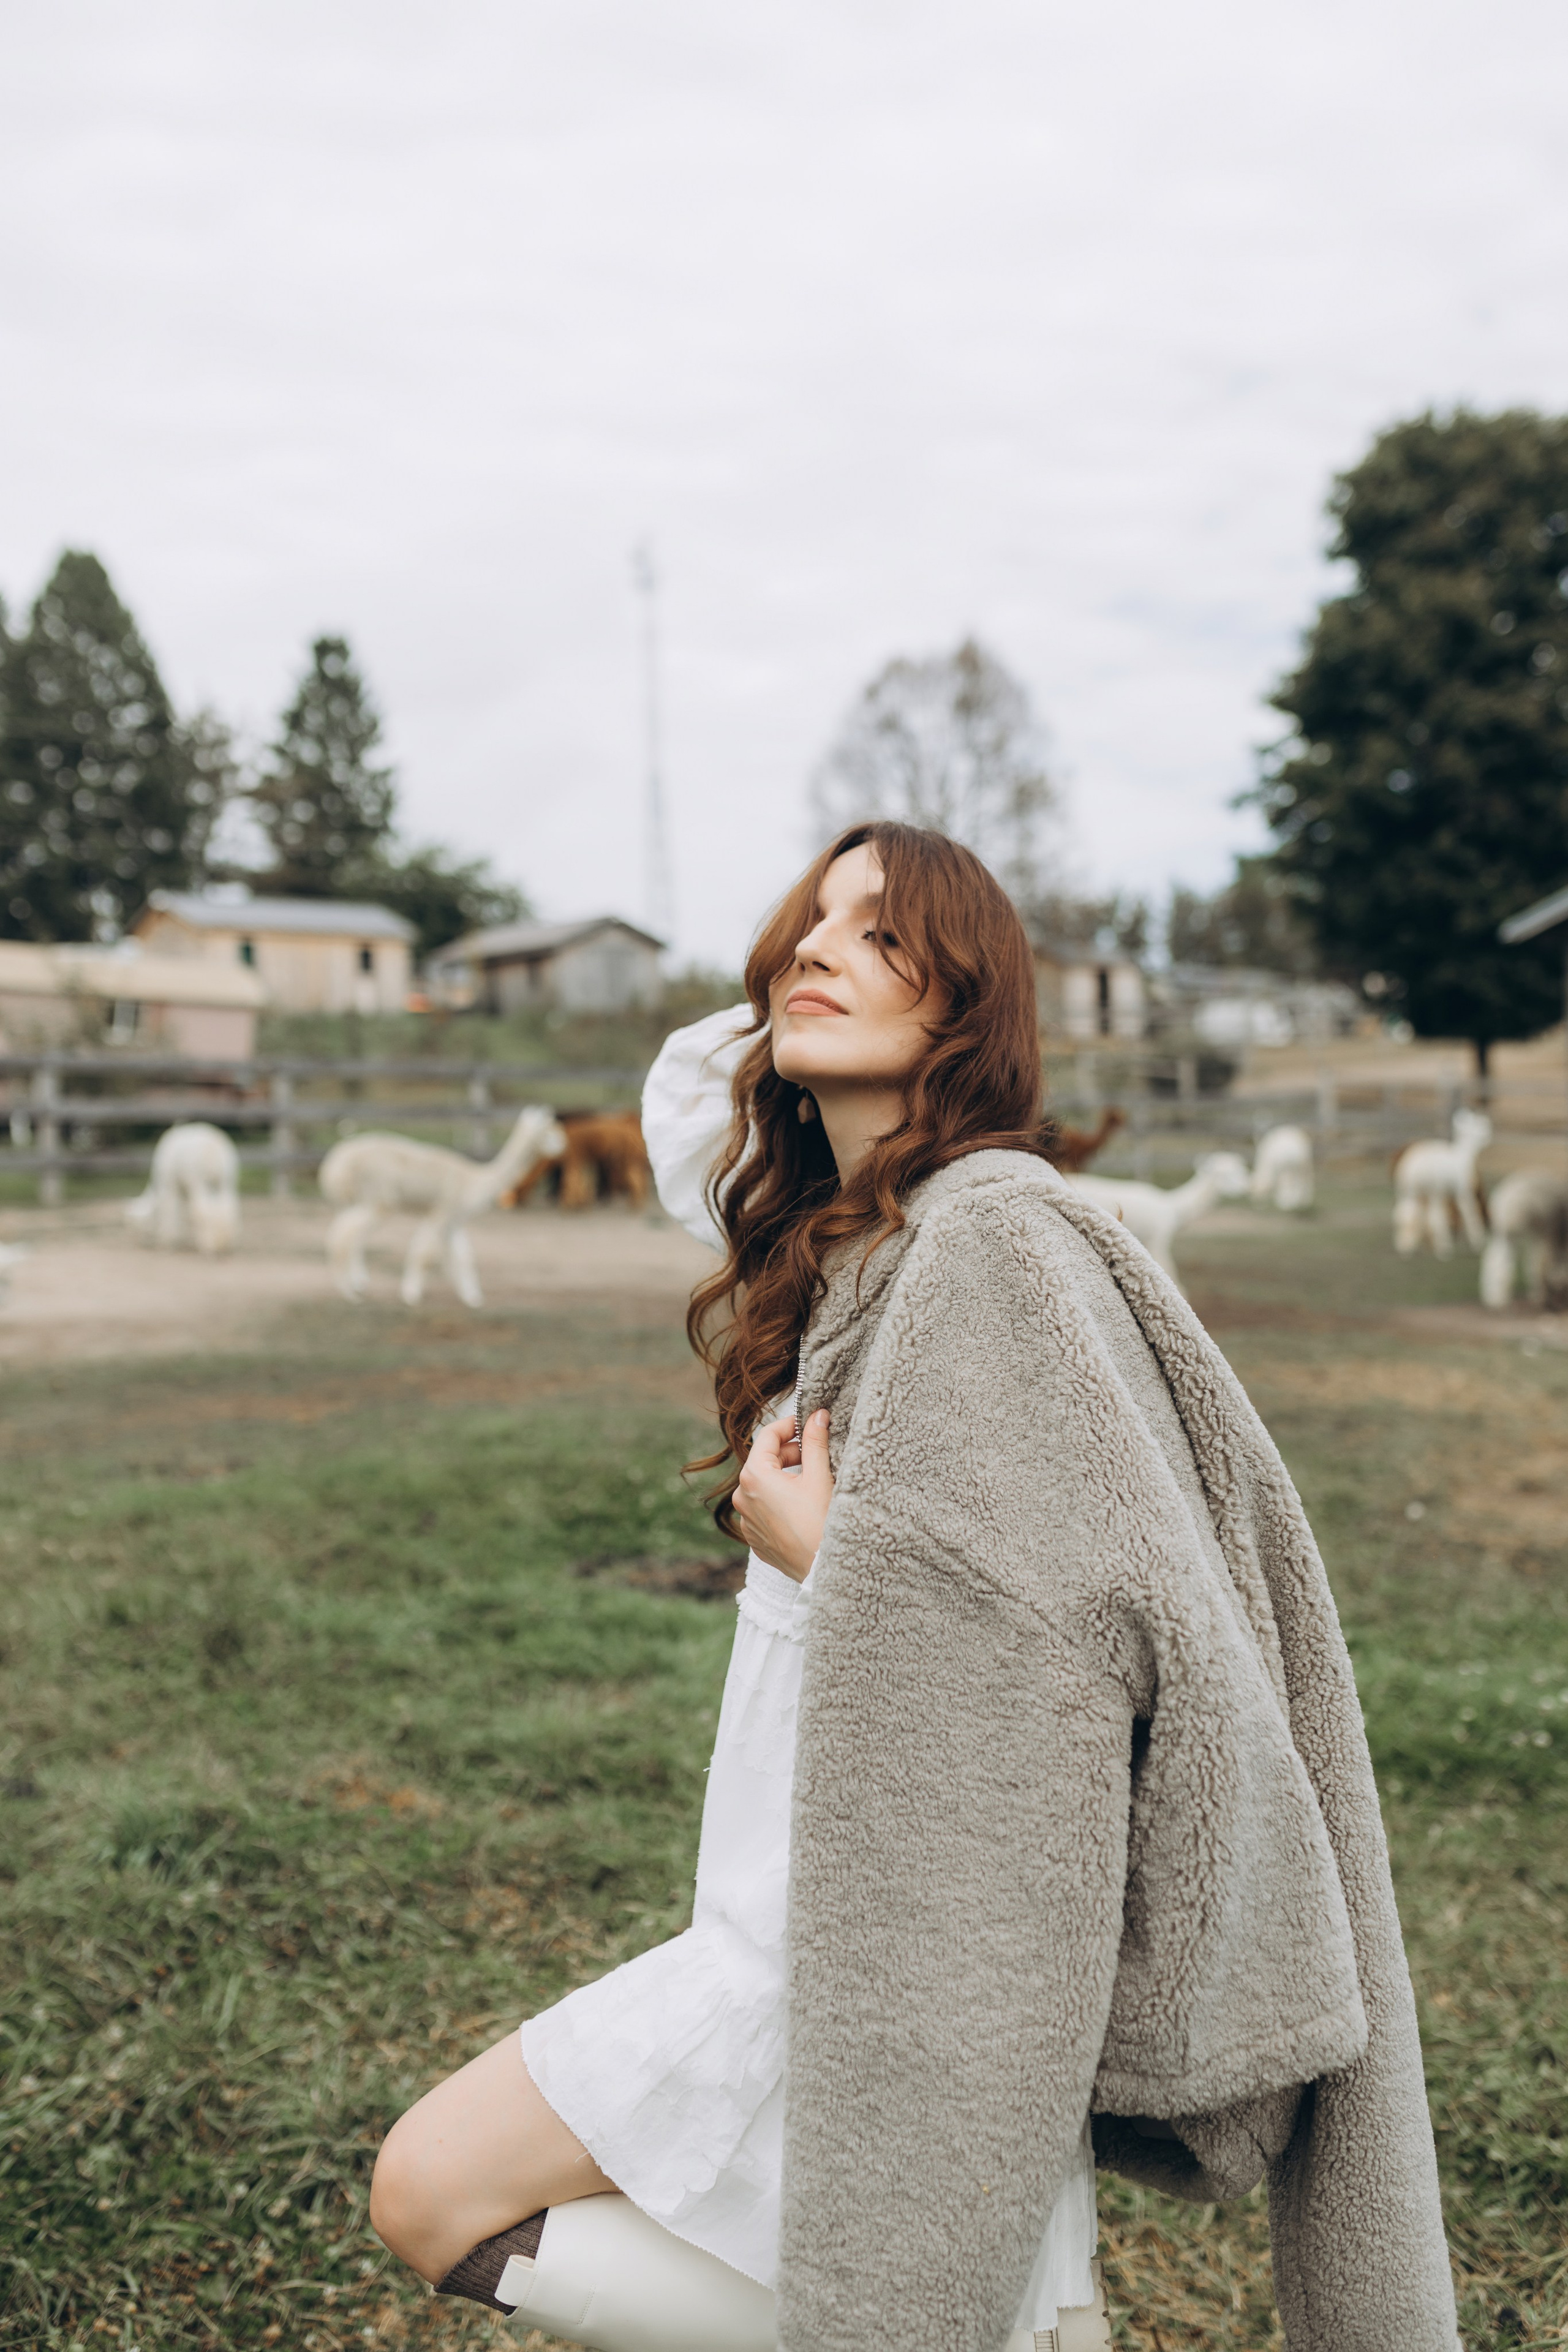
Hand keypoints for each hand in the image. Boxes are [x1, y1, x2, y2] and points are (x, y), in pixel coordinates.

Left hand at [732, 1409, 832, 1581]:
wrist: (822, 1569)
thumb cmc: (821, 1522)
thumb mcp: (820, 1475)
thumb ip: (815, 1441)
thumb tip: (817, 1415)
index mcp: (754, 1475)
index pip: (767, 1435)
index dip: (789, 1425)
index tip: (807, 1423)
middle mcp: (742, 1496)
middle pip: (764, 1461)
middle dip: (789, 1453)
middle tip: (815, 1452)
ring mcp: (746, 1520)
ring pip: (763, 1486)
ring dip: (784, 1477)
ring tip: (811, 1479)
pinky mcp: (754, 1538)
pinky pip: (764, 1510)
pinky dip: (779, 1501)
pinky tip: (802, 1505)